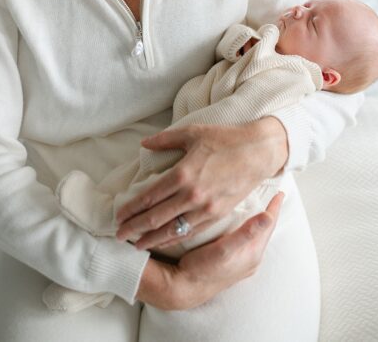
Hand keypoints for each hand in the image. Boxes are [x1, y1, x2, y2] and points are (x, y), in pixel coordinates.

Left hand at [115, 117, 288, 250]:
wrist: (259, 151)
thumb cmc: (227, 139)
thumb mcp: (193, 133)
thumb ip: (165, 140)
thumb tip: (144, 143)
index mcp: (182, 174)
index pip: (148, 198)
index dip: (130, 209)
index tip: (118, 216)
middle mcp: (191, 194)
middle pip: (155, 218)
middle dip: (133, 229)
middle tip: (119, 235)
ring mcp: (205, 207)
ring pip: (172, 230)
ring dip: (151, 239)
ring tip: (137, 245)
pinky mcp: (218, 214)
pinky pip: (191, 231)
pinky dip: (174, 239)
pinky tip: (165, 241)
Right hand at [136, 191, 283, 309]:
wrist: (182, 289)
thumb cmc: (201, 268)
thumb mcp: (223, 249)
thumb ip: (246, 233)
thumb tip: (268, 216)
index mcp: (253, 253)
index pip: (269, 224)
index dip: (274, 207)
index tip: (280, 192)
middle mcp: (251, 260)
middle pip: (264, 231)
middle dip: (268, 213)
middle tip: (270, 196)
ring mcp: (243, 264)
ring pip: (255, 237)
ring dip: (257, 223)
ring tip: (259, 208)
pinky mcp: (233, 266)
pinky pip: (246, 244)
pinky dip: (247, 232)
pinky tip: (240, 227)